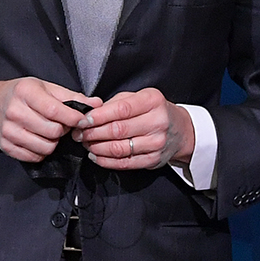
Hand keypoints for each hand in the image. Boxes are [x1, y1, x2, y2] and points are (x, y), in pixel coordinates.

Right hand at [0, 77, 96, 163]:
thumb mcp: (47, 87)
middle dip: (63, 130)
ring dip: (53, 142)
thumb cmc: (23, 94)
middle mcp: (14, 112)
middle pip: (52, 131)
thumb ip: (72, 96)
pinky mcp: (6, 146)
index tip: (82, 120)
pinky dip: (42, 151)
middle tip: (62, 124)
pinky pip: (34, 157)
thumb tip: (97, 104)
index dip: (73, 118)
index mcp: (26, 93)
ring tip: (50, 131)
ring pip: (45, 146)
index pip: (55, 110)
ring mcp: (8, 131)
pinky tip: (40, 139)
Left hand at [74, 89, 194, 170]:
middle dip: (92, 133)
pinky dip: (105, 161)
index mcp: (152, 101)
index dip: (98, 116)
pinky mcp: (153, 160)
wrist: (180, 130)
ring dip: (96, 147)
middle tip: (79, 133)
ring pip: (118, 149)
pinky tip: (96, 155)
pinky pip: (124, 163)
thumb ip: (116, 104)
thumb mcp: (139, 97)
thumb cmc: (154, 111)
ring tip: (86, 143)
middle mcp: (157, 122)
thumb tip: (90, 113)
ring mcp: (156, 143)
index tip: (82, 120)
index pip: (121, 110)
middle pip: (117, 130)